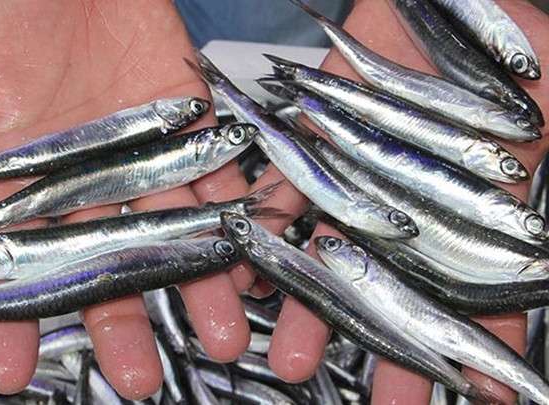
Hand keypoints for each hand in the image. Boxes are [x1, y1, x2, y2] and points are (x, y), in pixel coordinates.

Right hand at [0, 0, 255, 397]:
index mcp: (27, 174)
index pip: (16, 258)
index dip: (12, 314)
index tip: (12, 370)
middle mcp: (89, 180)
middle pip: (106, 261)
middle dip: (121, 318)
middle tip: (137, 378)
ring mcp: (144, 160)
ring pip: (171, 233)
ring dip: (195, 283)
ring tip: (218, 337)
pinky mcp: (191, 129)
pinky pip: (218, 182)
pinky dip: (235, 217)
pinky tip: (249, 260)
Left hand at [252, 0, 548, 402]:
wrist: (440, 2)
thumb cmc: (510, 45)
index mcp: (472, 212)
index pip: (481, 295)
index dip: (483, 347)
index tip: (484, 395)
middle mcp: (411, 211)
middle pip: (400, 294)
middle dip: (391, 349)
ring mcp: (358, 185)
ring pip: (335, 259)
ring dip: (315, 311)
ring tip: (294, 360)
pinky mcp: (314, 152)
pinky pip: (286, 200)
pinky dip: (270, 237)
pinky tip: (253, 281)